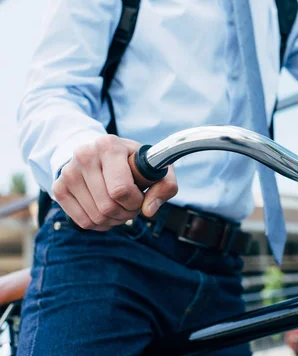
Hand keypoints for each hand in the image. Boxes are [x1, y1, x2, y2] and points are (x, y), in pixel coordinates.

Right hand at [52, 135, 177, 230]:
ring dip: (114, 220)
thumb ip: (165, 186)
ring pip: (96, 217)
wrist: (100, 152)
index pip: (121, 190)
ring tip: (120, 206)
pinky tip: (107, 211)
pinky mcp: (59, 188)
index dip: (135, 202)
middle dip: (126, 213)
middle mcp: (84, 156)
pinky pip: (83, 222)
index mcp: (109, 146)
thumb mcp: (155, 167)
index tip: (141, 197)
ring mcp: (68, 172)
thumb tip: (149, 210)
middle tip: (132, 205)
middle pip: (108, 207)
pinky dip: (100, 223)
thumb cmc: (133, 162)